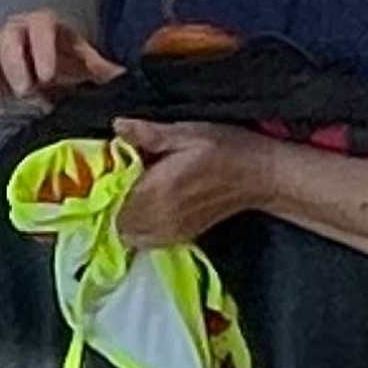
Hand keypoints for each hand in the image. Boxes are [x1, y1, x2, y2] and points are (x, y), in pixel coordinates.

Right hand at [0, 10, 117, 115]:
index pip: (41, 26)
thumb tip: (127, 83)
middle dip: (13, 64)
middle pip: (8, 37)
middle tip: (23, 91)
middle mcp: (14, 29)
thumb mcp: (86, 63)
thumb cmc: (65, 61)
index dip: (42, 48)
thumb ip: (102, 72)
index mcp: (44, 25)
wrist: (39, 51)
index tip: (47, 76)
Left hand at [108, 122, 260, 251]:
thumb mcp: (187, 131)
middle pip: (118, 223)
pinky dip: (141, 230)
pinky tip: (149, 209)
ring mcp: (172, 232)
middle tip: (122, 183)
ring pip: (131, 236)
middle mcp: (161, 217)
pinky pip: (148, 242)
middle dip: (114, 205)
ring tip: (135, 196)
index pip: (113, 203)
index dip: (106, 190)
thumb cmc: (225, 148)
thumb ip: (149, 133)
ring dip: (127, 219)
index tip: (111, 174)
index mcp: (158, 190)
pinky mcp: (182, 237)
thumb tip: (117, 126)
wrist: (260, 176)